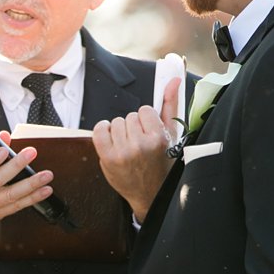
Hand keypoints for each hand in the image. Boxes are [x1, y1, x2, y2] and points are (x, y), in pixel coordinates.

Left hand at [92, 76, 180, 221]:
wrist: (150, 194)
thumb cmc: (162, 162)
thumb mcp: (171, 135)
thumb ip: (171, 105)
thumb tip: (173, 80)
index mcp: (159, 138)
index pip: (144, 110)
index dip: (146, 121)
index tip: (148, 134)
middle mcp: (141, 145)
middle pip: (129, 116)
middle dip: (133, 127)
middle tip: (139, 144)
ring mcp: (123, 152)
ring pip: (115, 123)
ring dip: (119, 132)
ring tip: (128, 146)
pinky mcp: (108, 158)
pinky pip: (100, 130)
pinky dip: (103, 131)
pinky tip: (112, 141)